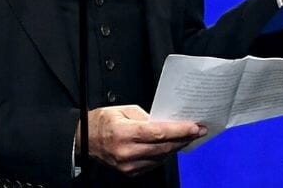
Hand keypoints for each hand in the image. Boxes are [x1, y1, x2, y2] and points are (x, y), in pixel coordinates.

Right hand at [79, 105, 205, 175]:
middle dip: (184, 138)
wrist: (84, 140)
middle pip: (163, 147)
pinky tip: (171, 146)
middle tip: (198, 131)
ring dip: (176, 147)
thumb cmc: (101, 122)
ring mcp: (128, 164)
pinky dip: (164, 154)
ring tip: (187, 137)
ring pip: (161, 157)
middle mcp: (127, 151)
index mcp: (124, 132)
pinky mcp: (130, 172)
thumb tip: (165, 122)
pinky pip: (154, 164)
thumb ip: (145, 116)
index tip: (194, 126)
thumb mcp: (123, 110)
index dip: (179, 130)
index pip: (158, 133)